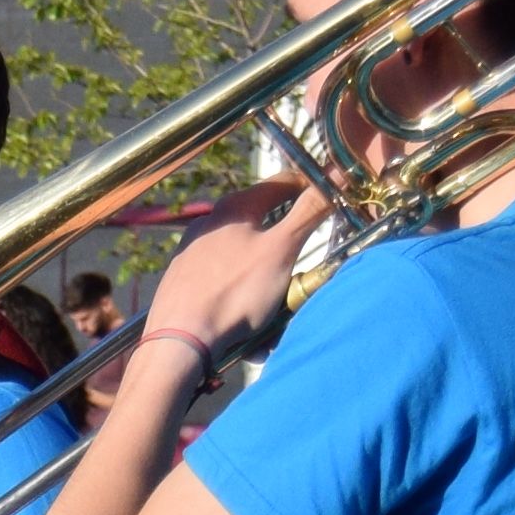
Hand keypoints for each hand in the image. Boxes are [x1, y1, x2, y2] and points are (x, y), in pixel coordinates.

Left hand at [126, 184, 316, 366]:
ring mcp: (194, 252)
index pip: (281, 182)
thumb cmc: (233, 291)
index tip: (329, 195)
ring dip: (267, 284)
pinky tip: (250, 327)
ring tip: (275, 312)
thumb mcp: (281, 248)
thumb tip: (336, 175)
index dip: (309, 185)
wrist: (178, 340)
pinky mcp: (184, 281)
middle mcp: (210, 223)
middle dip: (287, 248)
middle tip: (302, 270)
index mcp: (235, 208)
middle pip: (263, 224)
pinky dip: (243, 300)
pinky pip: (226, 285)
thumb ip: (308, 212)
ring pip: (245, 260)